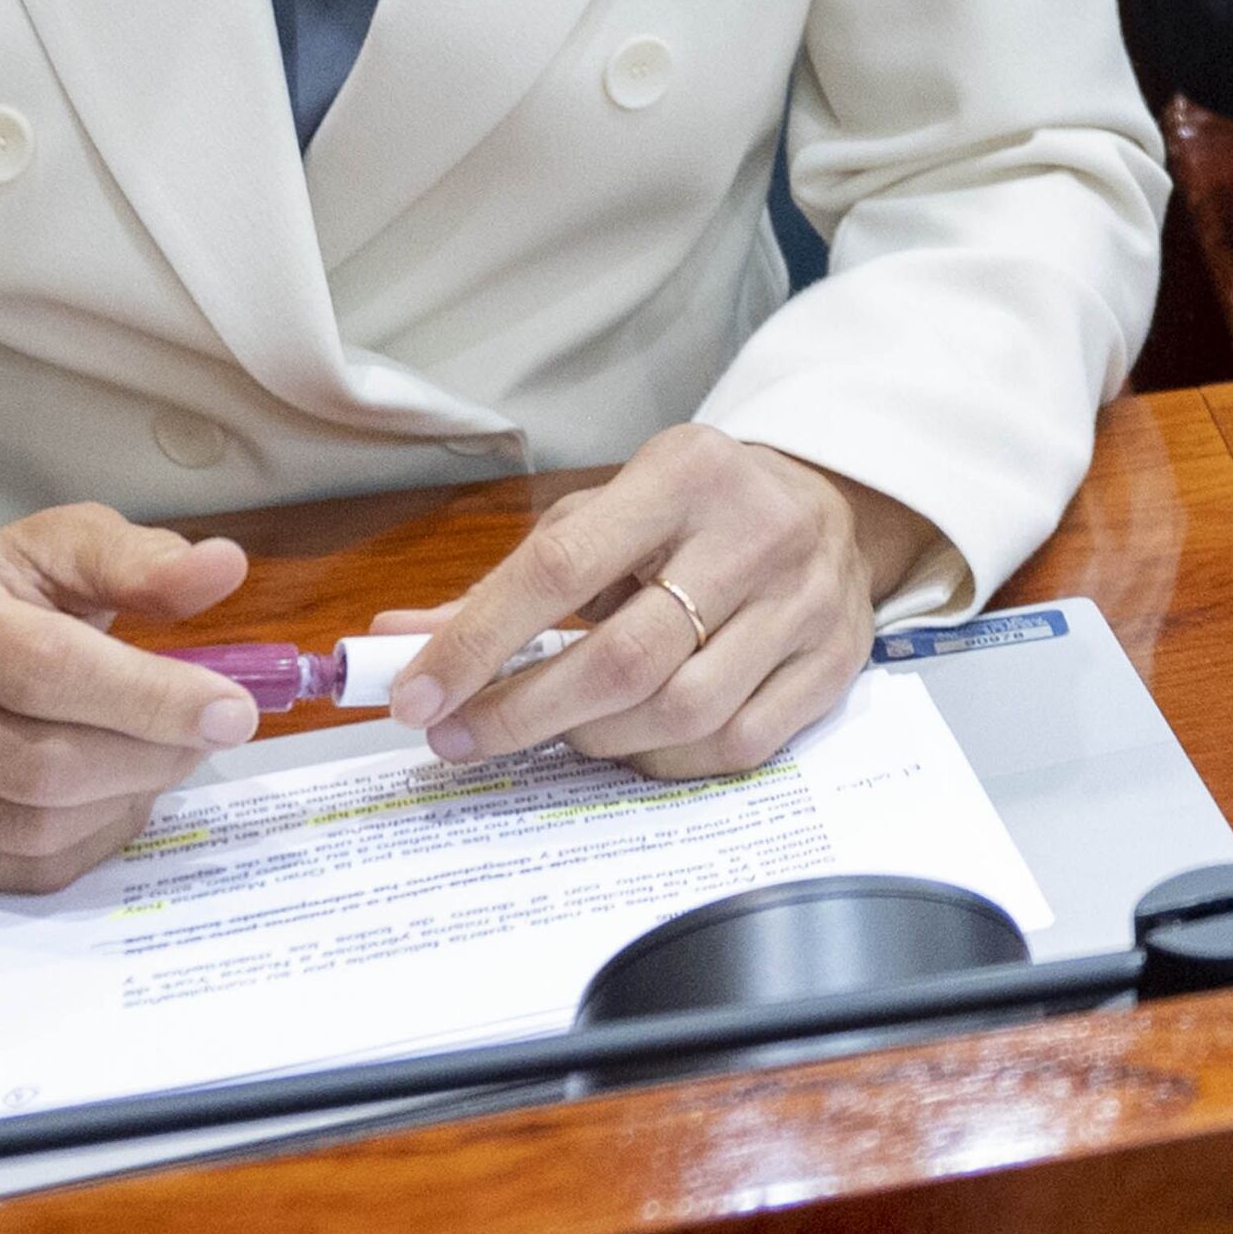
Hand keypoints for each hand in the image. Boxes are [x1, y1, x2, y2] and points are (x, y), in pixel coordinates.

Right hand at [0, 505, 256, 892]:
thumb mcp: (50, 550)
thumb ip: (136, 560)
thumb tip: (223, 567)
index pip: (46, 670)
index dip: (152, 698)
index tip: (232, 709)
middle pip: (45, 765)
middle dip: (151, 755)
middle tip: (206, 734)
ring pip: (39, 829)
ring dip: (126, 799)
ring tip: (157, 757)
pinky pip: (23, 872)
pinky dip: (91, 840)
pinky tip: (111, 796)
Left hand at [384, 425, 925, 778]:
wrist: (829, 509)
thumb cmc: (693, 514)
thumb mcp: (604, 515)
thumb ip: (506, 581)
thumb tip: (398, 639)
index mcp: (683, 473)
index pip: (561, 566)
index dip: (478, 640)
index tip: (418, 695)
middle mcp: (753, 533)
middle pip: (623, 657)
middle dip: (524, 712)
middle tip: (462, 738)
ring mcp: (804, 603)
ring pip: (679, 712)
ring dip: (595, 739)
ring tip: (558, 729)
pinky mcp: (834, 663)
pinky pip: (735, 746)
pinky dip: (665, 760)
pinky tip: (633, 741)